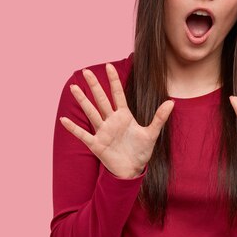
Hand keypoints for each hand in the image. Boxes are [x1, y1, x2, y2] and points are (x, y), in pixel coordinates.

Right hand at [60, 63, 174, 178]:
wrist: (132, 170)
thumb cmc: (141, 151)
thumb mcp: (152, 134)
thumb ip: (159, 118)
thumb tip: (172, 102)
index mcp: (124, 116)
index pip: (118, 94)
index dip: (113, 80)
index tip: (108, 66)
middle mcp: (111, 121)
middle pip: (101, 99)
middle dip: (94, 85)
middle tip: (86, 71)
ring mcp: (103, 132)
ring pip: (91, 112)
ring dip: (82, 101)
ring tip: (74, 88)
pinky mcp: (96, 144)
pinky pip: (83, 134)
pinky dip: (73, 128)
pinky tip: (64, 120)